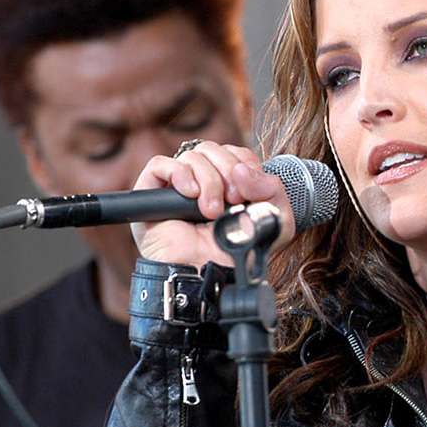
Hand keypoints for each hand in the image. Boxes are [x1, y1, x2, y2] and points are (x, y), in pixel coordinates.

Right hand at [130, 142, 295, 269]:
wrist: (211, 277)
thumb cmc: (237, 255)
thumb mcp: (274, 224)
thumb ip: (274, 191)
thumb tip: (244, 170)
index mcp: (228, 185)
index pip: (235, 153)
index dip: (245, 165)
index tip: (248, 192)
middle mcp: (201, 183)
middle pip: (213, 149)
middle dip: (227, 171)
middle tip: (233, 201)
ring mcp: (176, 189)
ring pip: (191, 156)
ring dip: (208, 181)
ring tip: (210, 212)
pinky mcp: (151, 196)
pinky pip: (159, 165)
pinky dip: (178, 173)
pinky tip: (190, 195)